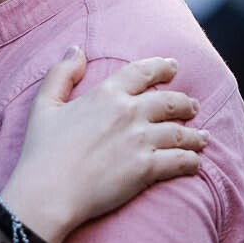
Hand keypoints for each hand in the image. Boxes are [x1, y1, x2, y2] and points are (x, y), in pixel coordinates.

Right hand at [0, 50, 204, 242]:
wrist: (48, 193)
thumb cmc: (41, 152)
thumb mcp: (43, 105)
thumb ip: (61, 74)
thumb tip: (75, 49)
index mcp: (105, 94)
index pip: (142, 72)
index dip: (161, 67)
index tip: (173, 67)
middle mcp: (128, 112)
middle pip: (170, 102)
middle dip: (186, 104)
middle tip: (193, 107)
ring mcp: (141, 140)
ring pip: (181, 132)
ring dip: (195, 135)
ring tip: (202, 138)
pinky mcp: (147, 169)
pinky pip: (181, 161)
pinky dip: (192, 161)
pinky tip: (196, 162)